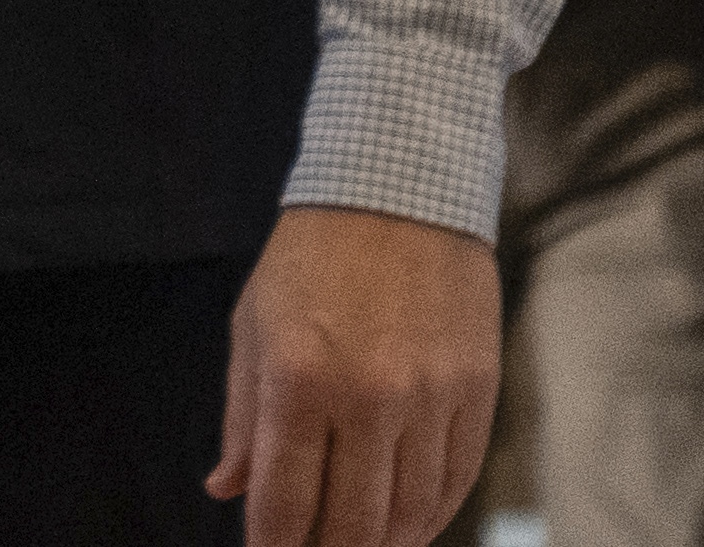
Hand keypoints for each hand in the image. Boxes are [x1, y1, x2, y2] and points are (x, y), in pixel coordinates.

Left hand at [210, 206, 496, 546]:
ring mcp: (430, 397)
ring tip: (361, 543)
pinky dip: (432, 514)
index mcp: (298, 378)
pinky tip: (410, 522)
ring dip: (384, 543)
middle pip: (355, 523)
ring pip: (411, 513)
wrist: (397, 192)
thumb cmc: (311, 259)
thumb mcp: (254, 324)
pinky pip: (458, 480)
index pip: (285, 500)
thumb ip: (241, 416)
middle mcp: (368, 396)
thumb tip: (226, 489)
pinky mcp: (477, 391)